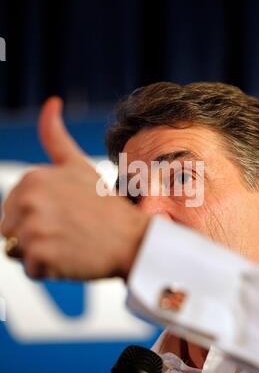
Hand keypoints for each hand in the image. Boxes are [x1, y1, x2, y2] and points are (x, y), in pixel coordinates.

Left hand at [0, 97, 149, 279]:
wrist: (132, 239)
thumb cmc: (106, 205)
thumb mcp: (78, 165)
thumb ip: (56, 136)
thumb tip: (51, 102)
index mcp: (32, 178)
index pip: (11, 209)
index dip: (37, 217)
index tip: (65, 215)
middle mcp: (27, 200)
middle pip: (10, 230)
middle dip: (35, 235)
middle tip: (68, 230)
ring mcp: (33, 228)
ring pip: (18, 251)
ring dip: (41, 254)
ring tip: (70, 243)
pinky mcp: (40, 255)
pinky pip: (31, 270)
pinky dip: (49, 270)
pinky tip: (72, 257)